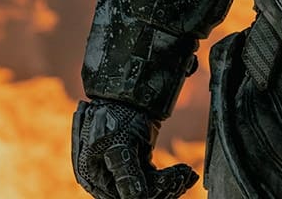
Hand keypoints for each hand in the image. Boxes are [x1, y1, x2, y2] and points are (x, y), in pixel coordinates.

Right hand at [71, 99, 199, 198]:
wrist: (125, 93)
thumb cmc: (117, 114)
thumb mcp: (120, 141)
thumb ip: (126, 171)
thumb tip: (136, 198)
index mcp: (94, 177)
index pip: (124, 197)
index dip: (150, 193)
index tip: (173, 182)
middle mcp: (105, 180)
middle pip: (138, 195)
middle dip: (164, 188)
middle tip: (185, 175)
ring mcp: (120, 174)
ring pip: (148, 190)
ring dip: (170, 184)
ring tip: (188, 174)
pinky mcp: (135, 167)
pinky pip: (152, 180)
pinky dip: (169, 178)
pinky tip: (185, 172)